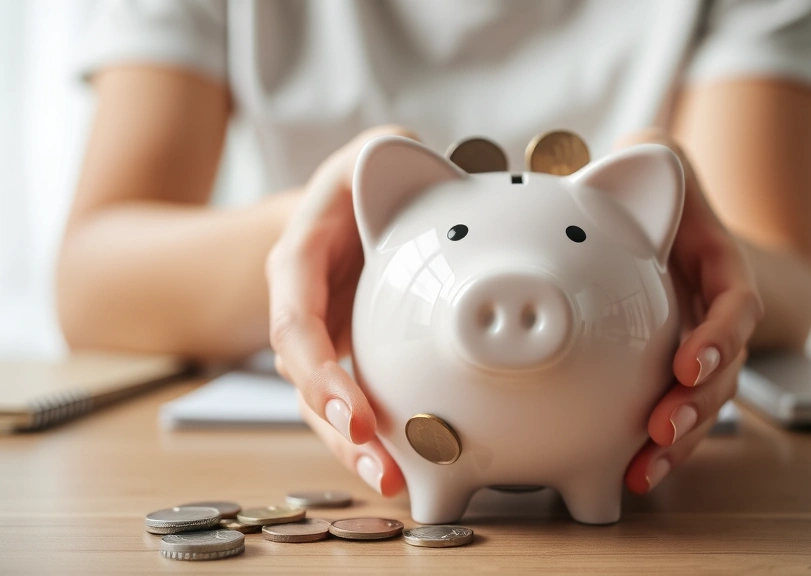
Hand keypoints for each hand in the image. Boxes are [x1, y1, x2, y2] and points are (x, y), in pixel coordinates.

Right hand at [266, 125, 412, 496]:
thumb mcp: (371, 154)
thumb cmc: (364, 181)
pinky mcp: (348, 360)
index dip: (319, 372)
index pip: (295, 324)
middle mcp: (301, 309)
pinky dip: (376, 437)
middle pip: (307, 382)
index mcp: (297, 263)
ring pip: (326, 406)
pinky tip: (406, 466)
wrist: (350, 210)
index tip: (353, 412)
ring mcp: (323, 341)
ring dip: (356, 448)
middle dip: (338, 430)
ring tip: (394, 481)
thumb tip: (410, 160)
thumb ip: (382, 154)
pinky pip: (355, 403)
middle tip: (380, 466)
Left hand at [616, 129, 763, 494]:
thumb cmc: (656, 188)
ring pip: (703, 402)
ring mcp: (698, 346)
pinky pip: (674, 411)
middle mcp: (717, 313)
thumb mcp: (657, 155)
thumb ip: (647, 153)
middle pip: (725, 369)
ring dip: (679, 440)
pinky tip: (631, 471)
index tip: (691, 361)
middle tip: (663, 431)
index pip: (736, 305)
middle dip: (698, 406)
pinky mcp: (672, 371)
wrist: (666, 223)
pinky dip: (658, 444)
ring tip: (644, 470)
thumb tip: (617, 156)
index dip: (720, 336)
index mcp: (721, 266)